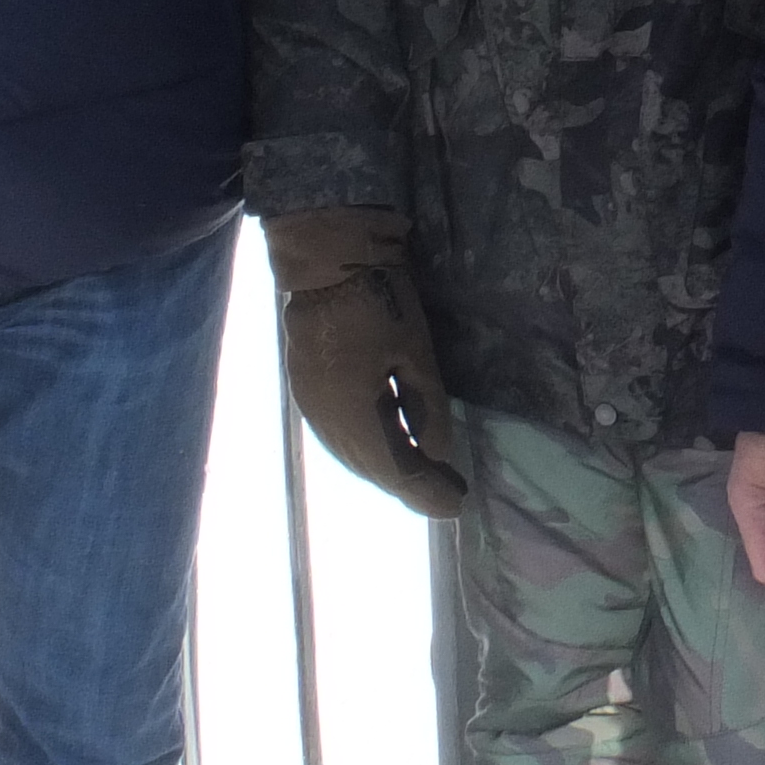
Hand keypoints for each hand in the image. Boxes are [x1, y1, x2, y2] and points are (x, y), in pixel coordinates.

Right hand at [265, 207, 468, 518]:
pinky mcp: (307, 392)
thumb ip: (427, 410)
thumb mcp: (416, 355)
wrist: (326, 260)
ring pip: (354, 457)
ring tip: (425, 476)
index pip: (396, 470)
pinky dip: (369, 451)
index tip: (458, 505)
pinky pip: (341, 437)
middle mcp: (325, 421)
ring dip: (389, 470)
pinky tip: (390, 448)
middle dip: (411, 485)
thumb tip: (439, 456)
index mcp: (353, 414)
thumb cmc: (380, 301)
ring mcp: (311, 408)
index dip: (428, 492)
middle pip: (372, 469)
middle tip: (449, 492)